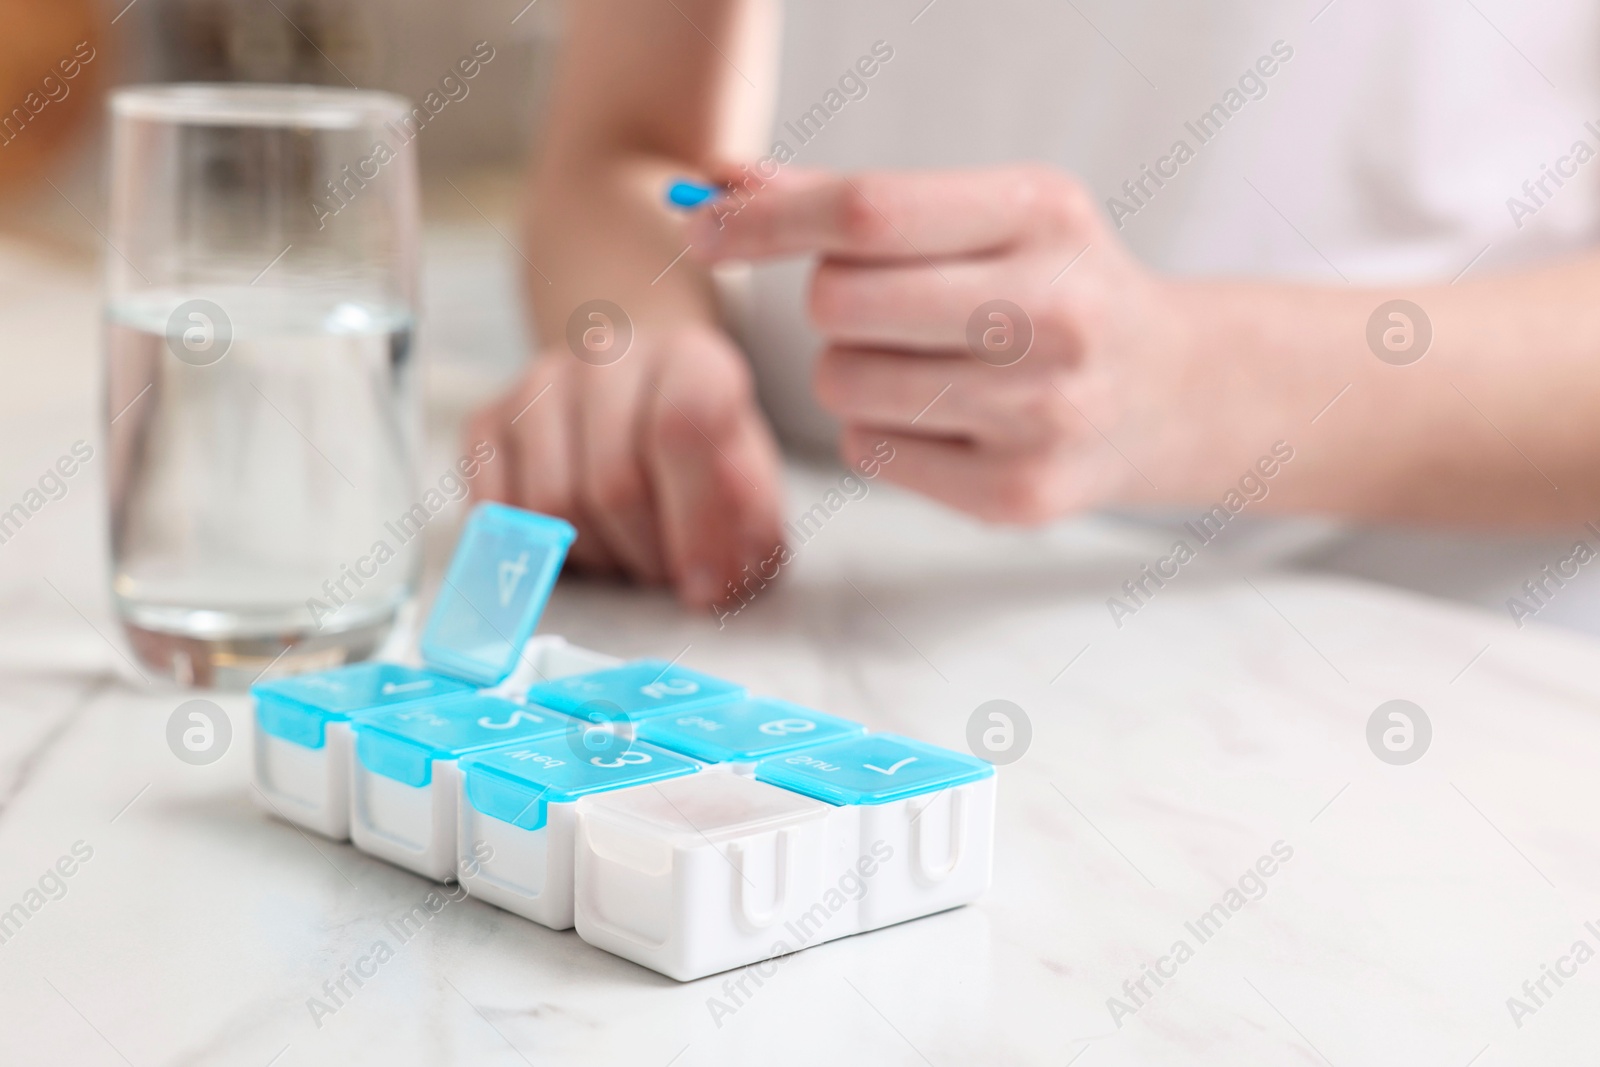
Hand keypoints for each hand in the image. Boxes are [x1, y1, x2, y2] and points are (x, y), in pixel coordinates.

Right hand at [467, 323, 785, 605]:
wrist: (636, 385)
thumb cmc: (699, 445)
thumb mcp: (750, 477)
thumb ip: (752, 524)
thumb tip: (719, 578)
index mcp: (689, 357)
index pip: (680, 428)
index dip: (695, 523)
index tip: (706, 587)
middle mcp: (607, 357)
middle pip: (613, 483)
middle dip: (647, 555)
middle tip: (668, 573)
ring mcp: (538, 385)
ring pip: (552, 505)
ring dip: (597, 557)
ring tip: (628, 554)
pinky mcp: (487, 422)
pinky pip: (498, 513)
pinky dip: (538, 550)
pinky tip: (580, 543)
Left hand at [690, 165, 1265, 522]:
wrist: (1170, 390)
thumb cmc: (1050, 284)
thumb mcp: (982, 215)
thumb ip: (852, 201)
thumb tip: (719, 182)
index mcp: (1042, 214)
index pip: (867, 212)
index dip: (766, 220)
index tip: (702, 225)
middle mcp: (1054, 312)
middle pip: (838, 303)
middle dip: (828, 303)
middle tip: (880, 305)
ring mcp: (1043, 413)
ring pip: (841, 384)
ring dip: (851, 370)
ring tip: (924, 361)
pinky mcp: (1020, 494)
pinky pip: (870, 450)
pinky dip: (882, 429)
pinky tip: (949, 416)